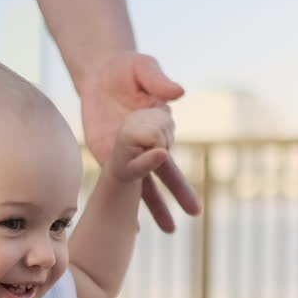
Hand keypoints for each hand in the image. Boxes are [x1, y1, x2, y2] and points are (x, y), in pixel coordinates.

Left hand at [78, 52, 200, 231]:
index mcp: (159, 126)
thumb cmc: (128, 68)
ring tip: (170, 230)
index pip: (165, 144)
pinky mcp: (108, 157)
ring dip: (157, 208)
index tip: (159, 148)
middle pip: (166, 171)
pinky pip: (117, 183)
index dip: (162, 148)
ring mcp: (129, 154)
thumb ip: (158, 80)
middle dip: (180, 191)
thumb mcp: (144, 68)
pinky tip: (131, 229)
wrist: (101, 74)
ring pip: (145, 185)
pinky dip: (124, 205)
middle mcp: (147, 144)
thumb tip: (179, 92)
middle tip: (195, 212)